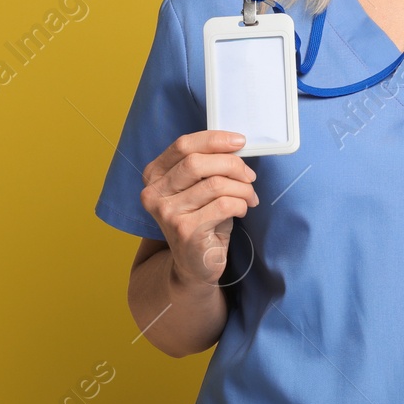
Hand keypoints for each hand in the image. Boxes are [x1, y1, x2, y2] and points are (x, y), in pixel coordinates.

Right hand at [139, 130, 258, 286]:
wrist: (195, 264)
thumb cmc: (201, 219)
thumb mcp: (198, 188)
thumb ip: (207, 166)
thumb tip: (236, 146)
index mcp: (154, 176)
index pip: (183, 145)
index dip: (214, 139)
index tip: (239, 141)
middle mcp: (154, 193)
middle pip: (197, 162)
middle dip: (232, 164)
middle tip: (249, 175)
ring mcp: (167, 213)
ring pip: (215, 184)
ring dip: (241, 188)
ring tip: (249, 196)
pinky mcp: (185, 231)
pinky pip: (224, 205)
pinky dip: (241, 204)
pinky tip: (242, 210)